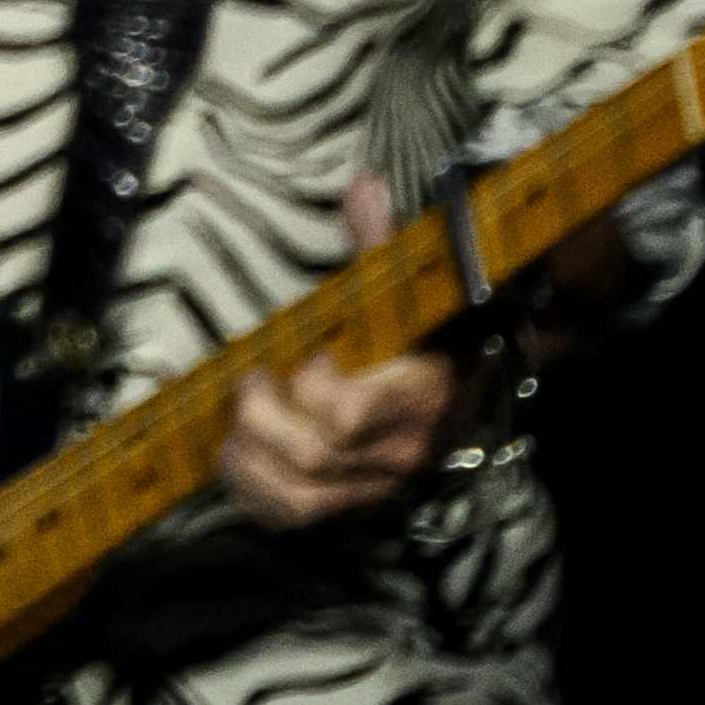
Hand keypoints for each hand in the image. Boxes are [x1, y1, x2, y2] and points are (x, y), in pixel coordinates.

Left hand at [220, 176, 463, 528]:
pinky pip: (296, 518)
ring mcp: (379, 484)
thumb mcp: (415, 290)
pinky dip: (255, 497)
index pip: (347, 411)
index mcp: (419, 393)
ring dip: (250, 461)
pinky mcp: (357, 504)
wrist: (474, 388)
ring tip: (230, 426)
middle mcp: (401, 449)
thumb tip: (361, 187)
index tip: (296, 355)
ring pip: (301, 494)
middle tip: (245, 383)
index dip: (308, 386)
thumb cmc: (432, 332)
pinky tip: (233, 463)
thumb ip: (383, 248)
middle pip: (314, 453)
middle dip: (263, 418)